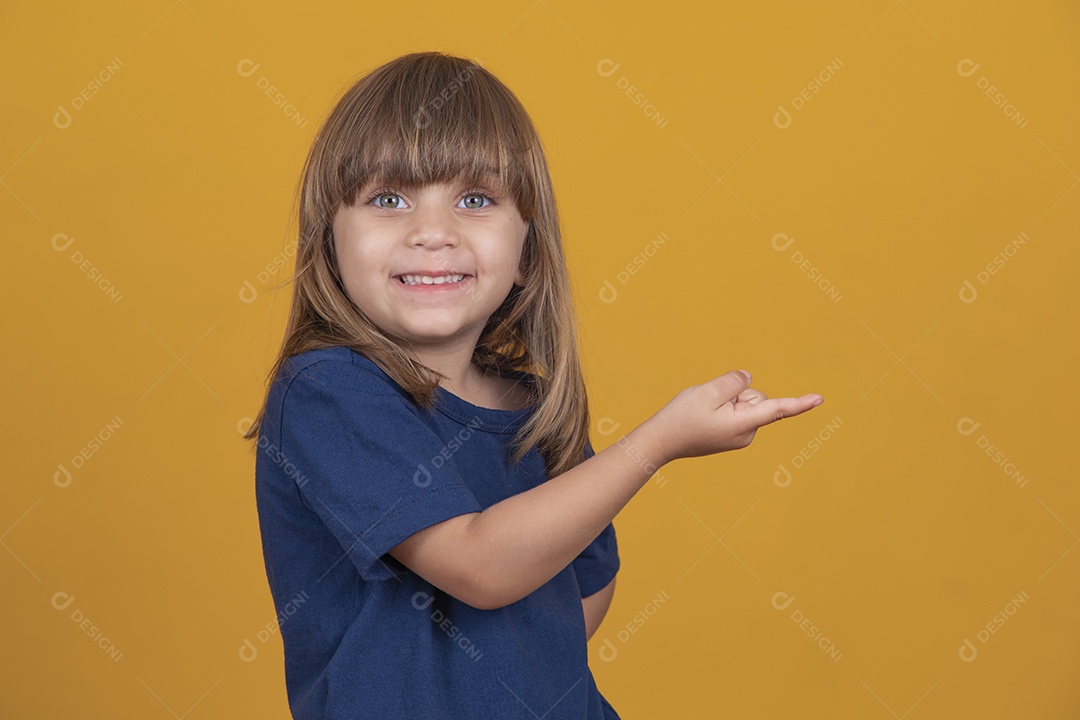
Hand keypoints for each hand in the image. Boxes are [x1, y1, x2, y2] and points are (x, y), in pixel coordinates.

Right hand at [645, 370, 822, 463]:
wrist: (661, 441)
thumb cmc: (682, 418)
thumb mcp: (708, 392)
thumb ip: (734, 381)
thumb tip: (748, 379)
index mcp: (743, 425)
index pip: (777, 410)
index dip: (800, 403)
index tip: (820, 399)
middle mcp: (747, 434)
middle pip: (755, 398)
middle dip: (735, 394)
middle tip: (707, 405)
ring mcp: (740, 436)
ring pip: (744, 403)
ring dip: (726, 401)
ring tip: (703, 411)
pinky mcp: (732, 436)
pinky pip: (735, 411)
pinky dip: (722, 408)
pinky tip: (704, 416)